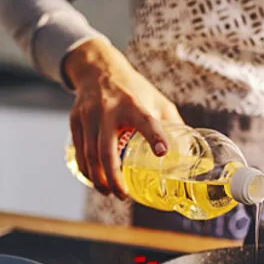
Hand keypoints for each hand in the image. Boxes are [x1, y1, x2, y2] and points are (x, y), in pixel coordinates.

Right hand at [63, 38, 182, 197]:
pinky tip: (96, 180)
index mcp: (133, 104)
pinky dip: (86, 169)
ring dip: (98, 179)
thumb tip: (188, 153)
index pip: (145, 122)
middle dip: (114, 178)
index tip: (162, 153)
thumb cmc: (132, 89)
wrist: (98, 69)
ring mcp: (89, 115)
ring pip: (89, 155)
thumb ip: (172, 124)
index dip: (155, 137)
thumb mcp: (156, 99)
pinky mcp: (75, 120)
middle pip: (107, 150)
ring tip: (109, 192)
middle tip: (123, 195)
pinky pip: (79, 151)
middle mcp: (108, 109)